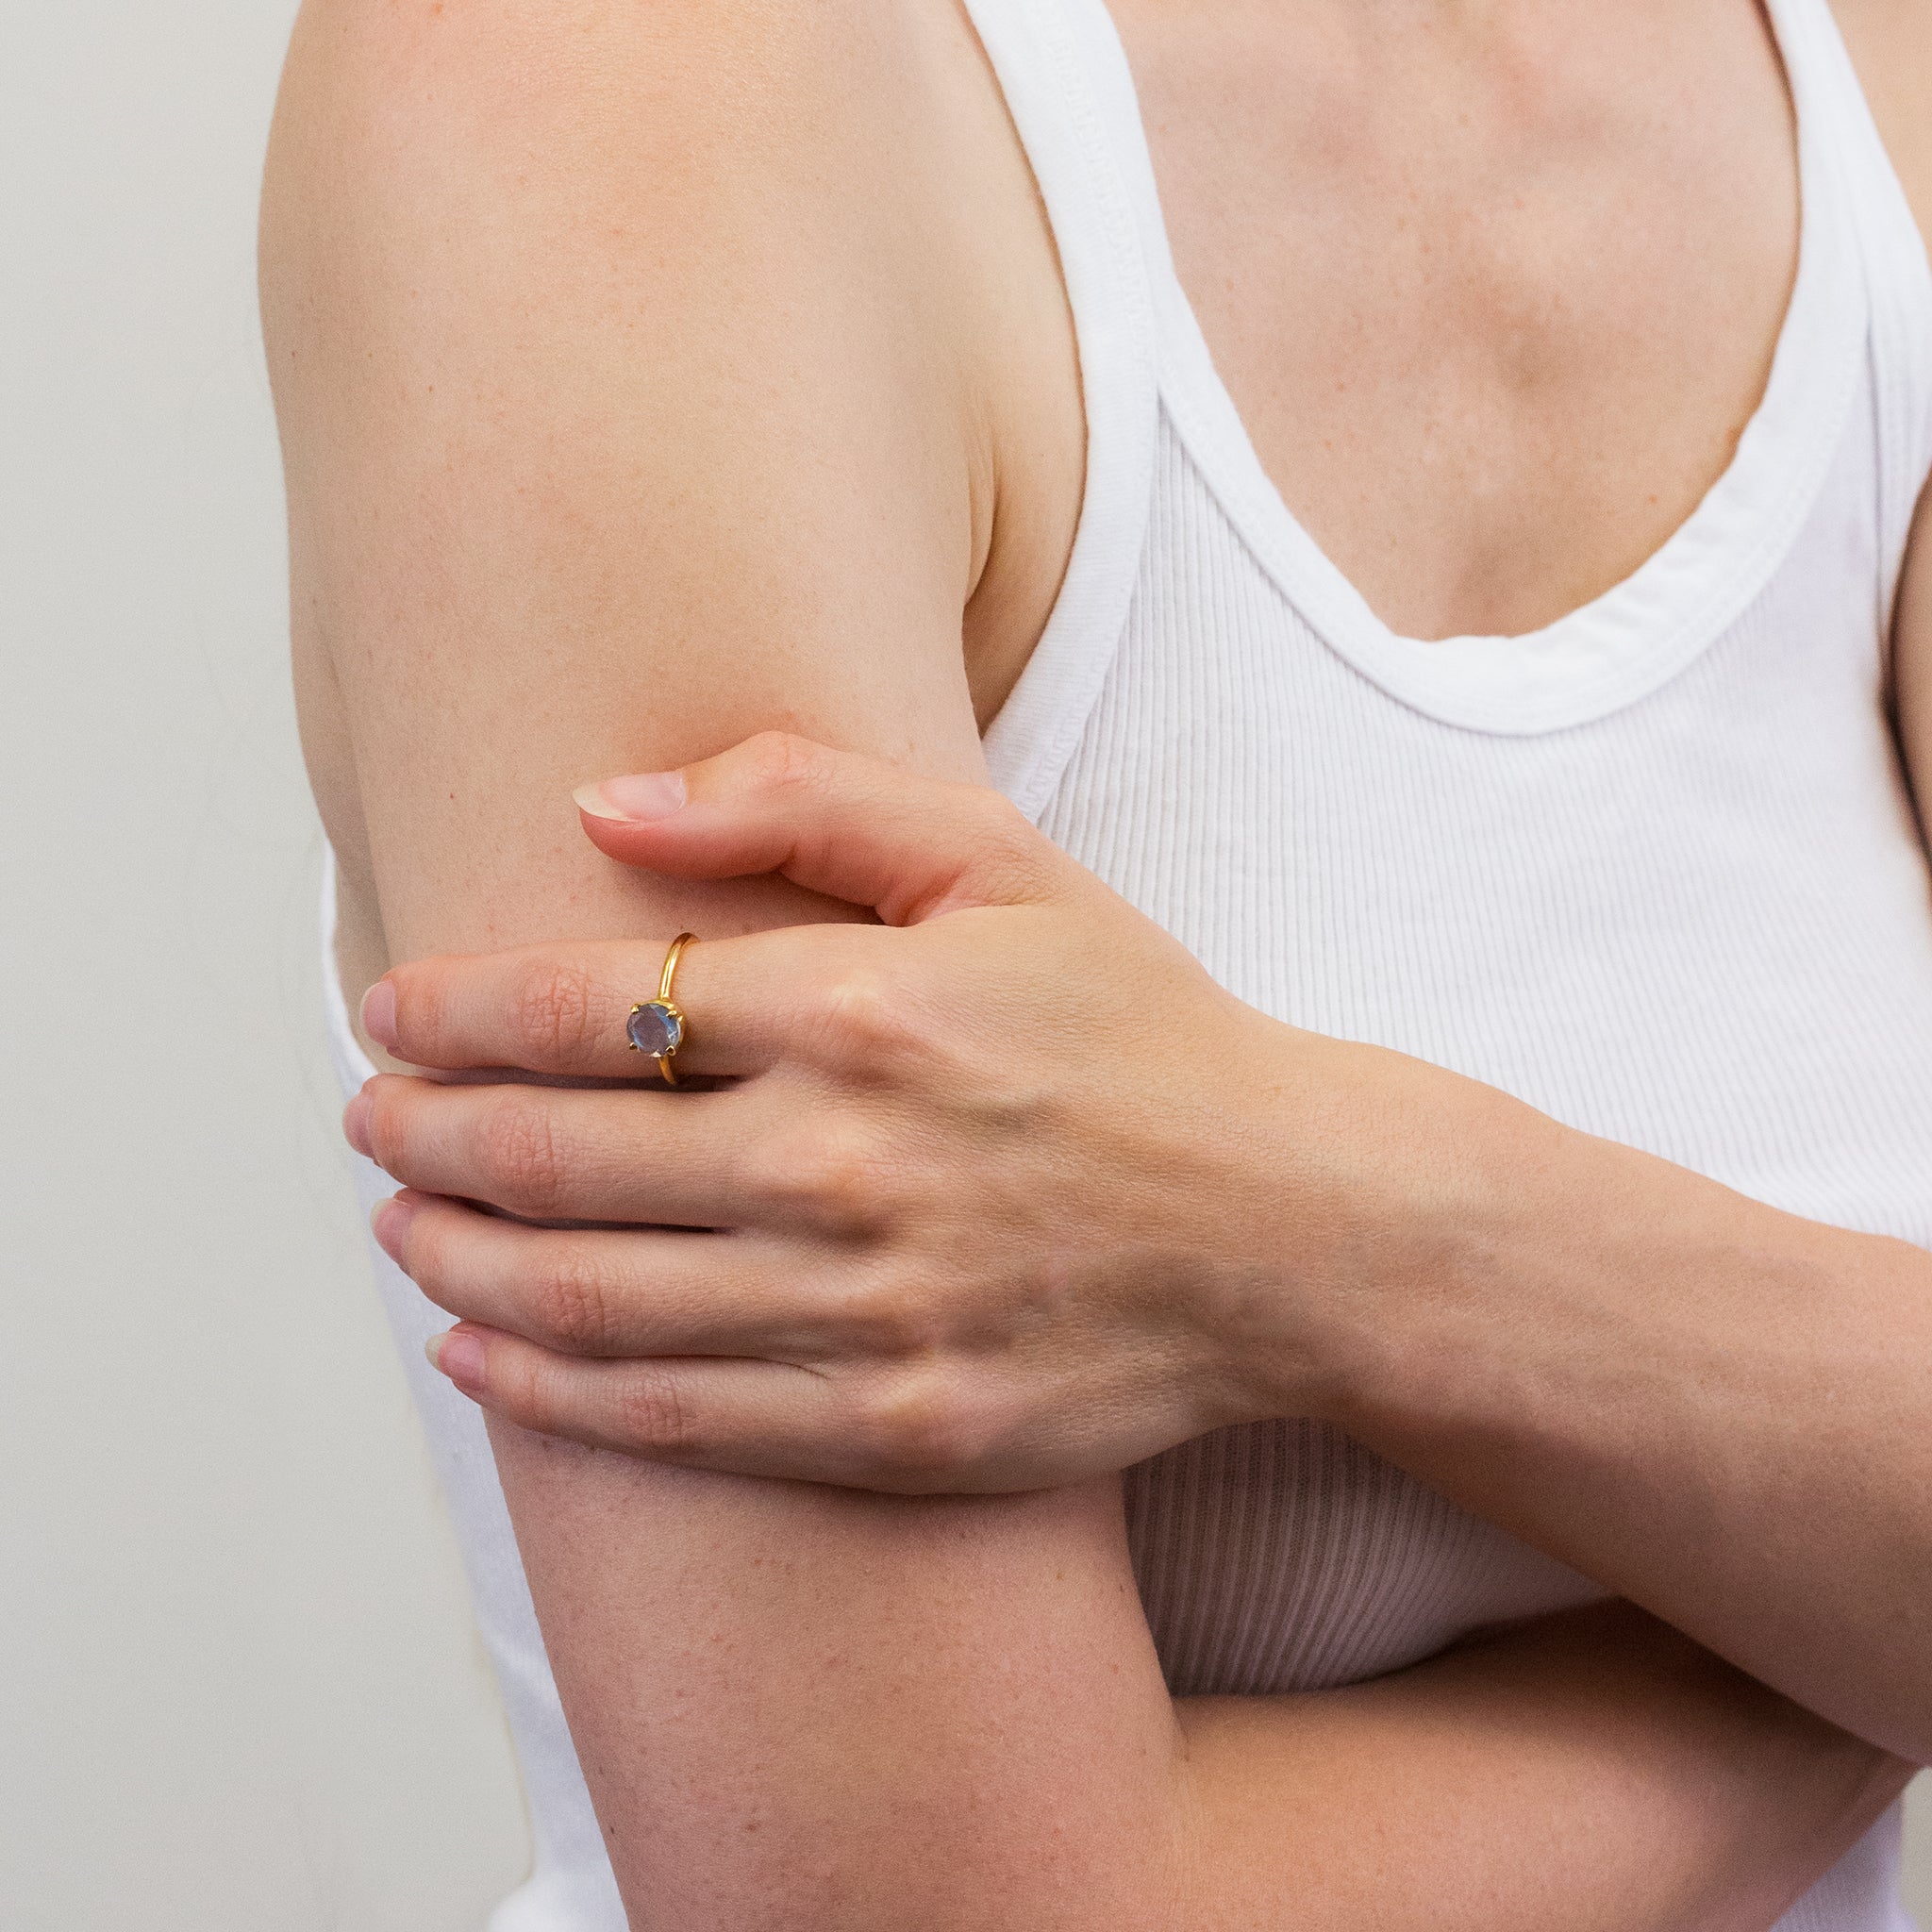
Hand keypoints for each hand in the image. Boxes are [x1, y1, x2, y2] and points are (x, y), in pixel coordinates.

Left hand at [346, 732, 1456, 1489]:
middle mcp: (847, 1164)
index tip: (388, 1010)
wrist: (1290, 1231)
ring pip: (586, 1295)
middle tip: (369, 1118)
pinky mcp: (892, 1428)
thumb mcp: (1004, 863)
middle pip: (555, 1156)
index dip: (455, 1009)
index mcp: (864, 1009)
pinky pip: (671, 1415)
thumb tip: (604, 799)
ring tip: (398, 1223)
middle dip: (422, 1132)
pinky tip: (475, 1351)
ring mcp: (867, 1312)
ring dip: (456, 1255)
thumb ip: (805, 797)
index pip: (588, 1007)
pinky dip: (544, 1387)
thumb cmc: (1140, 1033)